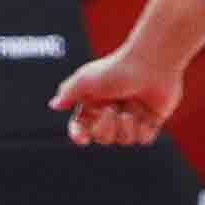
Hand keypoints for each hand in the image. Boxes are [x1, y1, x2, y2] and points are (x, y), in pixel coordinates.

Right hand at [52, 49, 177, 147]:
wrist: (151, 64)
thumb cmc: (116, 69)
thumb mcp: (85, 79)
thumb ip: (68, 92)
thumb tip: (54, 105)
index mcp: (93, 103)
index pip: (81, 127)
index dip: (79, 135)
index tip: (82, 138)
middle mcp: (110, 112)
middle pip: (102, 138)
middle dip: (106, 127)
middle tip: (112, 108)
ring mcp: (131, 118)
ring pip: (123, 140)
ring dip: (126, 126)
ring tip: (131, 107)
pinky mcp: (150, 122)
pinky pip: (143, 139)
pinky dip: (142, 128)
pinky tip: (144, 112)